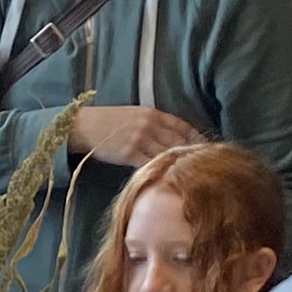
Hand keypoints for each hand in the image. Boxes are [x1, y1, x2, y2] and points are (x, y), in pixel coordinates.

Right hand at [67, 103, 198, 168]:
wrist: (84, 125)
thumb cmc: (108, 121)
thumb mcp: (134, 115)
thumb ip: (153, 124)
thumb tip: (172, 138)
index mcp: (152, 114)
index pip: (182, 126)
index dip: (197, 138)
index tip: (207, 149)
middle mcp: (149, 125)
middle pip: (178, 142)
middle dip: (192, 154)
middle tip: (205, 167)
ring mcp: (140, 139)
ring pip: (166, 154)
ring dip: (178, 165)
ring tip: (190, 176)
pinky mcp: (129, 154)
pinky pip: (150, 164)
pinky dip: (159, 171)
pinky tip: (167, 178)